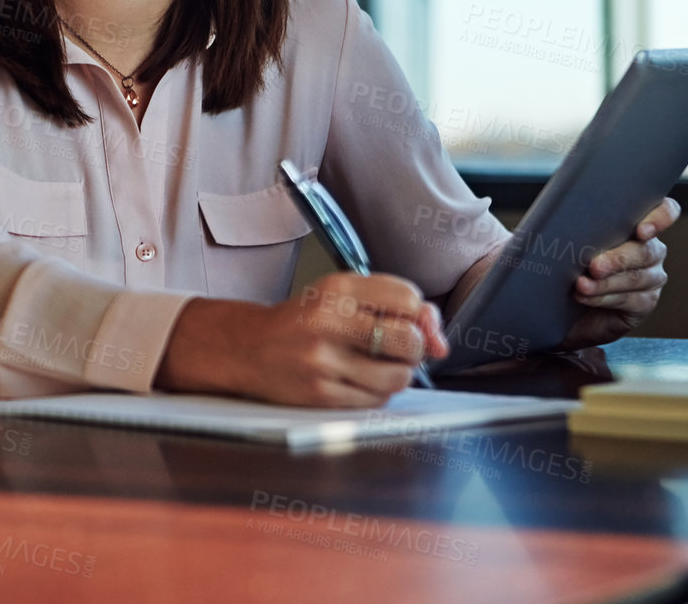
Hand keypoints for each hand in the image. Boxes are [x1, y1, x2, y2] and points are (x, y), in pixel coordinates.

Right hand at [156, 273, 449, 406]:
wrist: (247, 348)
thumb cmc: (302, 321)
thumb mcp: (340, 296)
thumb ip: (391, 305)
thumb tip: (439, 338)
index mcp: (336, 287)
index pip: (407, 298)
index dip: (421, 315)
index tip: (414, 323)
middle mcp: (329, 320)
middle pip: (409, 340)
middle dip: (415, 348)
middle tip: (399, 348)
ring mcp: (324, 360)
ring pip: (398, 376)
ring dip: (398, 374)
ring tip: (377, 366)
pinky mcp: (320, 393)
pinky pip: (376, 399)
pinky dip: (377, 392)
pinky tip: (358, 380)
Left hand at [559, 197, 679, 349]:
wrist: (558, 302)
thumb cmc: (564, 262)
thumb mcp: (566, 239)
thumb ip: (574, 225)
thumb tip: (559, 218)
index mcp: (636, 224)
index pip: (665, 211)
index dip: (661, 217)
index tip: (642, 230)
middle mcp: (650, 250)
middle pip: (646, 250)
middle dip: (618, 258)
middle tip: (593, 265)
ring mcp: (651, 277)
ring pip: (637, 277)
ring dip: (606, 282)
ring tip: (581, 285)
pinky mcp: (644, 303)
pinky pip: (630, 300)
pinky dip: (603, 298)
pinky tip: (584, 296)